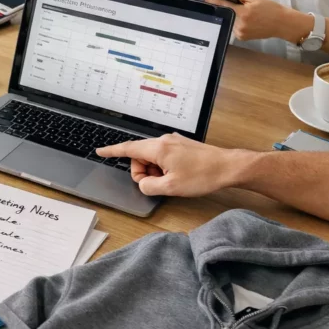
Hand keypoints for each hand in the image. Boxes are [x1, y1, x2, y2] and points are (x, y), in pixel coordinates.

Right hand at [96, 133, 245, 196]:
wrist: (228, 167)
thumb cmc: (203, 175)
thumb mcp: (170, 187)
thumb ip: (149, 186)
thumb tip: (144, 183)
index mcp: (157, 148)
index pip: (127, 148)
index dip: (112, 151)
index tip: (100, 151)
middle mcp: (163, 141)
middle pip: (139, 156)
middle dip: (143, 172)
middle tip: (158, 184)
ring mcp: (173, 142)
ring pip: (152, 158)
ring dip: (155, 171)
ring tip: (172, 180)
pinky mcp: (181, 146)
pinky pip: (163, 156)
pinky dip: (164, 167)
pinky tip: (178, 176)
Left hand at [202, 0, 312, 43]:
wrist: (282, 23)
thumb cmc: (271, 9)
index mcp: (244, 12)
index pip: (224, 5)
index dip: (213, 0)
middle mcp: (240, 24)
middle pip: (228, 13)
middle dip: (232, 8)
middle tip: (244, 7)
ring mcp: (240, 32)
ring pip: (231, 20)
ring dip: (236, 16)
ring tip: (250, 15)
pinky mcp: (241, 37)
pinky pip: (235, 27)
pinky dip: (239, 23)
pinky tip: (250, 22)